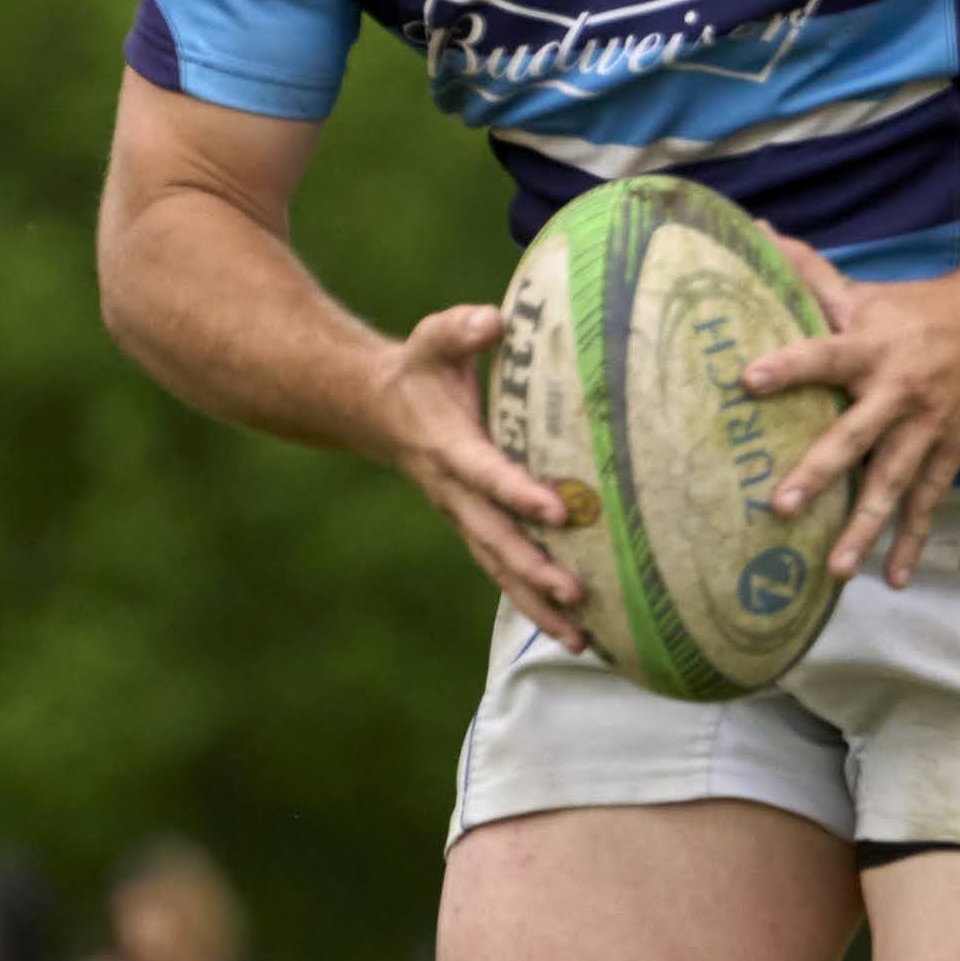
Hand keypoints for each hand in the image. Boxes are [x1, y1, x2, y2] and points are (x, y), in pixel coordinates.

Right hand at [366, 303, 588, 651]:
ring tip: (582, 640)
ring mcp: (464, 518)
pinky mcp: (475, 530)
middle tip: (577, 594)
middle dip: (534, 570)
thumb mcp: (432, 340)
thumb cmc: (420, 370)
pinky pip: (504, 573)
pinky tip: (577, 633)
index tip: (557, 511)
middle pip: (495, 540)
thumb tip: (493, 320)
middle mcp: (455, 493)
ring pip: (500, 569)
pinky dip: (535, 605)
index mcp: (449, 447)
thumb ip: (460, 329)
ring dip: (538, 606)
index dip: (518, 493)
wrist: (377, 410)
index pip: (486, 474)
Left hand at [741, 239, 959, 588]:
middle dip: (820, 472)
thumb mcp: (864, 291)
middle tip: (781, 506)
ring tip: (836, 571)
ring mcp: (926, 429)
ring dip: (864, 528)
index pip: (821, 355)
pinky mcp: (949, 453)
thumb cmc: (919, 310)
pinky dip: (913, 543)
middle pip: (855, 436)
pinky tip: (894, 579)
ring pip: (893, 485)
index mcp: (869, 348)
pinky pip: (928, 504)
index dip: (787, 366)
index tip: (748, 381)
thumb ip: (806, 270)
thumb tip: (753, 230)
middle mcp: (896, 392)